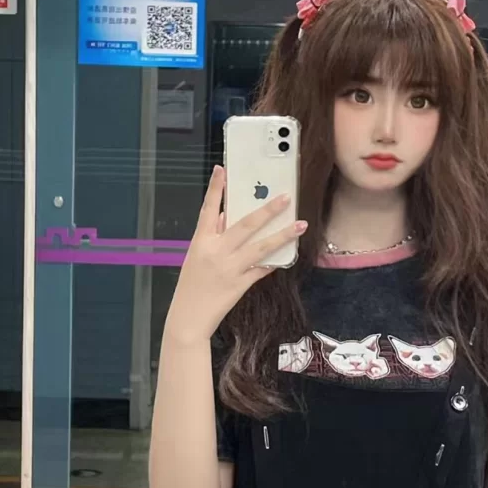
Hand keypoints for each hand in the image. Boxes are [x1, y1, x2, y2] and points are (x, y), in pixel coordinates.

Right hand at [164, 165, 305, 344]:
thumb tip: (225, 215)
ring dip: (283, 234)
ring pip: (261, 246)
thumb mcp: (195, 256)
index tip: (222, 169)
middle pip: (246, 224)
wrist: (188, 318)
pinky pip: (262, 269)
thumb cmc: (191, 285)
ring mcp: (230, 268)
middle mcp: (216, 252)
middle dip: (268, 210)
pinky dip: (273, 261)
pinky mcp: (240, 284)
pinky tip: (287, 253)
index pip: (208, 209)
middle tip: (285, 197)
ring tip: (300, 224)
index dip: (215, 188)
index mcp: (201, 241)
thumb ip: (211, 235)